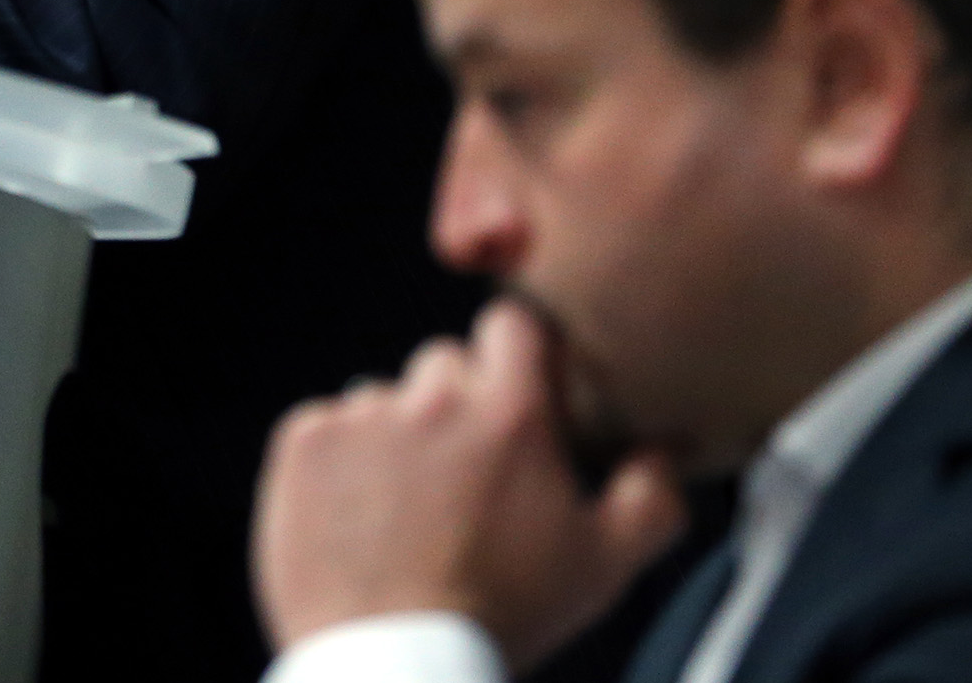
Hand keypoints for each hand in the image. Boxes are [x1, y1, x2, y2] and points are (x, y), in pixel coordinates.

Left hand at [251, 300, 683, 665]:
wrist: (399, 664)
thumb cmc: (505, 616)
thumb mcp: (604, 565)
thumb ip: (651, 495)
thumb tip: (667, 450)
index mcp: (510, 413)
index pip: (513, 324)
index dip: (515, 355)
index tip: (514, 392)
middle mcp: (432, 399)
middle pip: (444, 363)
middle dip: (456, 407)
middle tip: (462, 481)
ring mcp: (362, 416)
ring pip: (383, 399)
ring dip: (395, 437)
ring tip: (406, 513)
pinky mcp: (304, 442)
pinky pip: (326, 425)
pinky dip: (339, 462)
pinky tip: (358, 518)